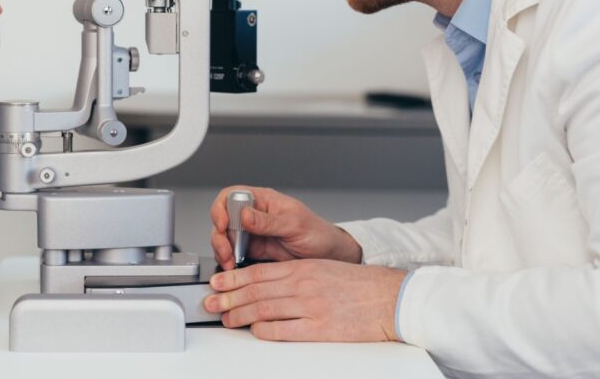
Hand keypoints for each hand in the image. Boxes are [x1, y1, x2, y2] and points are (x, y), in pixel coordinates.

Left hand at [204, 259, 406, 341]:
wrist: (388, 298)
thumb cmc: (357, 285)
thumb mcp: (322, 269)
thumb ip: (294, 274)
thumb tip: (264, 284)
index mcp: (303, 268)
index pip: (258, 272)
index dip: (233, 278)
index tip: (217, 283)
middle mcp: (303, 285)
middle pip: (255, 291)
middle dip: (228, 298)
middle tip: (210, 303)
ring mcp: (310, 307)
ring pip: (263, 309)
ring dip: (239, 315)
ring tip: (225, 319)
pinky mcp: (319, 329)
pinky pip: (282, 330)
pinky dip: (263, 330)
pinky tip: (253, 331)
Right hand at [209, 186, 362, 270]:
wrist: (329, 257)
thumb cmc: (318, 234)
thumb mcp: (294, 225)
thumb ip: (268, 221)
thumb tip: (244, 214)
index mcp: (264, 201)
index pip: (232, 196)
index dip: (222, 208)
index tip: (222, 224)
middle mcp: (254, 215)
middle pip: (223, 218)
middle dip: (219, 235)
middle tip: (226, 251)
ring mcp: (252, 233)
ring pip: (224, 237)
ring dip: (222, 250)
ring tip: (229, 263)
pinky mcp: (253, 251)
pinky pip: (233, 253)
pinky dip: (229, 261)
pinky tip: (233, 268)